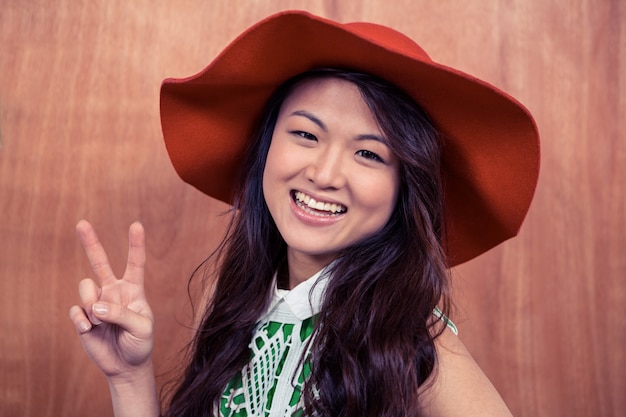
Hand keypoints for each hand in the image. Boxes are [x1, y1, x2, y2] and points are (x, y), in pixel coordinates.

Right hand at [69, 220, 154, 380]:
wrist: (126, 366)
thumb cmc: (140, 343)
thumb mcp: (141, 328)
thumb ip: (121, 314)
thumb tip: (97, 306)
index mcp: (133, 290)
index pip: (135, 263)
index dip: (135, 245)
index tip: (136, 225)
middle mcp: (113, 292)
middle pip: (100, 263)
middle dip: (91, 243)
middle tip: (82, 223)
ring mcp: (97, 303)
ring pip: (86, 288)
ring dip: (92, 304)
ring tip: (101, 322)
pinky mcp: (84, 317)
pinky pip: (76, 310)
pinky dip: (82, 321)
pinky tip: (90, 330)